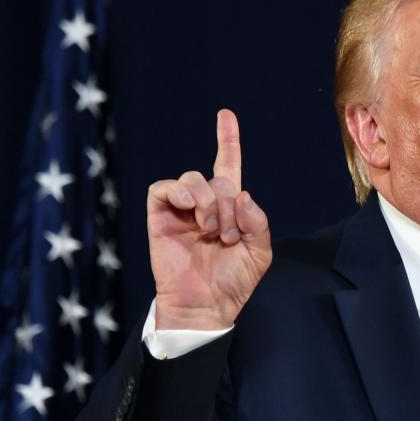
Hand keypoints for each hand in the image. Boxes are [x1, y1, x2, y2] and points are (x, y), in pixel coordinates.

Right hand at [147, 109, 271, 329]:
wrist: (207, 305)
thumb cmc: (233, 281)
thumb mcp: (260, 251)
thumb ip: (258, 222)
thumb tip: (241, 195)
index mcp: (228, 208)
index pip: (227, 165)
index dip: (228, 140)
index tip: (226, 114)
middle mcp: (203, 204)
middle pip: (217, 177)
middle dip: (229, 204)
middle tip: (230, 236)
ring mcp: (180, 209)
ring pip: (193, 178)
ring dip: (210, 203)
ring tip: (213, 231)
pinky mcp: (159, 216)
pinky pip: (165, 188)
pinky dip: (182, 194)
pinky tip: (193, 213)